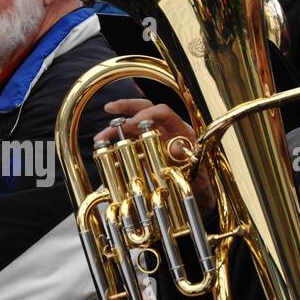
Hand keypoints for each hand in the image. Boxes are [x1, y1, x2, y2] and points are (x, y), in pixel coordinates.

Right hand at [99, 98, 215, 215]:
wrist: (195, 191)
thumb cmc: (199, 178)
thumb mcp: (197, 169)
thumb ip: (188, 159)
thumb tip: (175, 149)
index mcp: (180, 130)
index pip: (163, 113)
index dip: (148, 115)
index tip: (134, 122)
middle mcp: (165, 130)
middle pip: (145, 110)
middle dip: (126, 107)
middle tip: (109, 108)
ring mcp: (153, 140)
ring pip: (132, 128)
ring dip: (114, 130)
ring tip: (99, 138)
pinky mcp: (144, 152)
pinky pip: (128, 145)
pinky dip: (114, 147)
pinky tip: (103, 152)